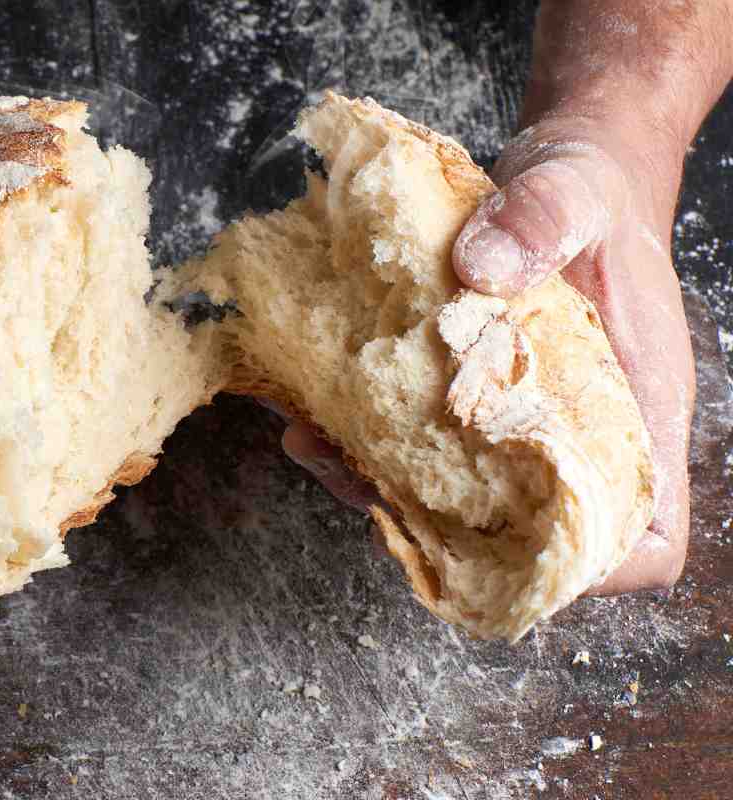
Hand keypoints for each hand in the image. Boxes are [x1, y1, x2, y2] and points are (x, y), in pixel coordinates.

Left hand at [284, 115, 693, 593]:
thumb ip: (540, 219)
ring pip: (455, 503)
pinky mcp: (464, 402)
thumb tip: (479, 271)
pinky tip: (312, 413)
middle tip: (362, 485)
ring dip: (380, 491)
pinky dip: (363, 445)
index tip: (507, 552)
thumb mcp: (575, 189)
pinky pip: (417, 449)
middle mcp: (575, 435)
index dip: (588, 569)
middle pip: (525, 540)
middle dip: (438, 533)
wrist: (562, 173)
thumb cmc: (593, 190)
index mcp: (634, 408)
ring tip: (316, 445)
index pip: (644, 542)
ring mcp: (516, 425)